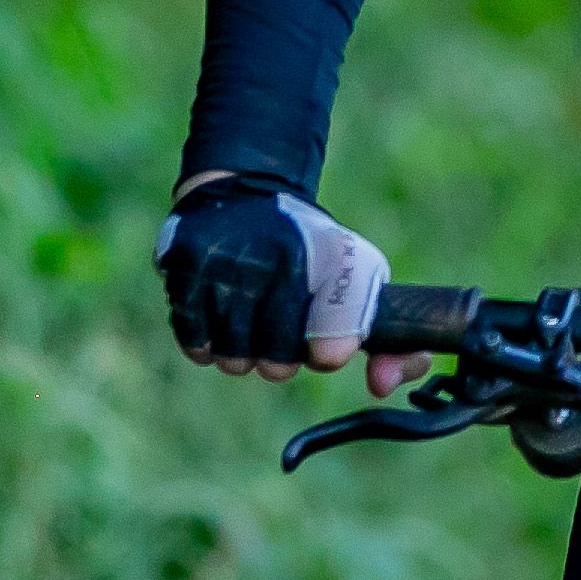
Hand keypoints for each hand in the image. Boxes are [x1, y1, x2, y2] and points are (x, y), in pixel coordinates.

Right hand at [155, 175, 422, 390]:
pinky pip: (195, 341)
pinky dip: (206, 342)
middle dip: (282, 359)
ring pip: (233, 359)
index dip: (328, 351)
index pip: (333, 343)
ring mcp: (229, 263)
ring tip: (251, 325)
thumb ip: (394, 345)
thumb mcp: (366, 282)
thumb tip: (382, 387)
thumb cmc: (316, 255)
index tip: (326, 346)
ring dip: (242, 354)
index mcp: (334, 260)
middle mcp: (280, 258)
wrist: (247, 192)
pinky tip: (219, 318)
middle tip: (282, 334)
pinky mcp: (186, 266)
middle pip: (278, 364)